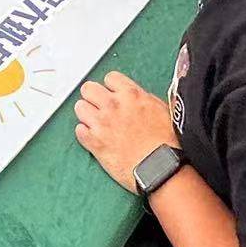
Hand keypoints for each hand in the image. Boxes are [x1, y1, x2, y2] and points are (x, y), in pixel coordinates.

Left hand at [75, 72, 178, 194]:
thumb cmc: (166, 143)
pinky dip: (85, 134)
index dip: (111, 88)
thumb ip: (142, 98)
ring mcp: (102, 123)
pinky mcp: (95, 142)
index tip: (114, 95)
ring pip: (80, 107)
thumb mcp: (161, 110)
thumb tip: (135, 96)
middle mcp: (113, 105)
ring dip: (87, 114)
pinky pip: (79, 130)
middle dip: (94, 96)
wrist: (162, 168)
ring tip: (96, 123)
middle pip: (89, 88)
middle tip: (100, 107)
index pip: (110, 78)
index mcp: (131, 95)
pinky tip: (95, 138)